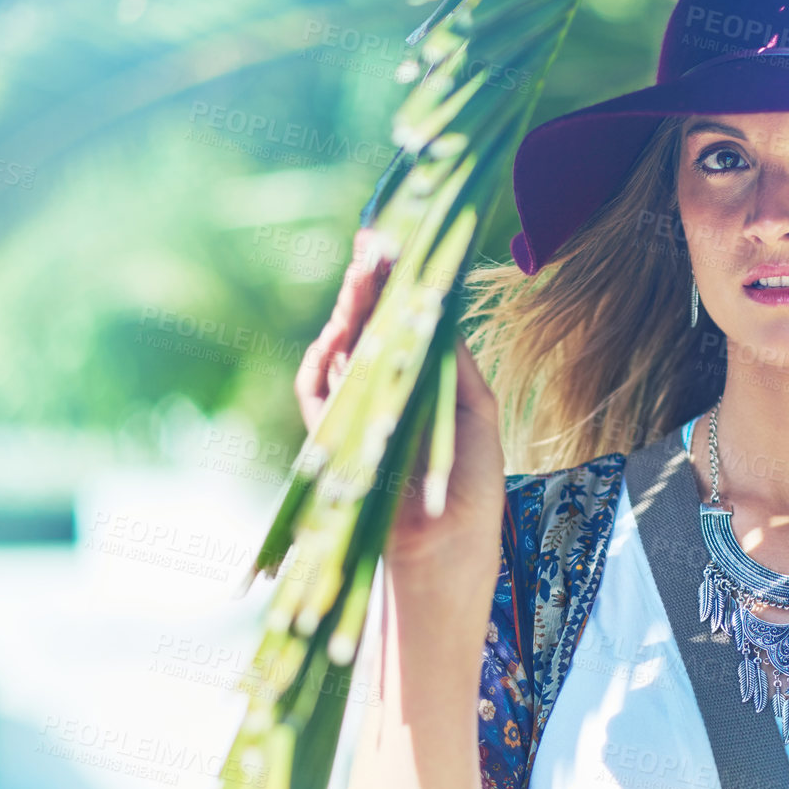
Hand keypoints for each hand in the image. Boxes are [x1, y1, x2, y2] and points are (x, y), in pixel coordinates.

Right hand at [294, 227, 504, 571]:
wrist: (447, 546)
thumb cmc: (469, 483)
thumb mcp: (473, 408)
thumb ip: (452, 359)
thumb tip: (439, 300)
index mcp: (419, 377)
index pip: (402, 319)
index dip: (396, 282)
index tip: (396, 243)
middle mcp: (384, 387)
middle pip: (367, 323)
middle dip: (368, 284)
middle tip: (374, 245)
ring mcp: (355, 410)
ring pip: (341, 347)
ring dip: (349, 309)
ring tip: (362, 274)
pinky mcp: (332, 436)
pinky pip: (315, 389)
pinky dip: (322, 360)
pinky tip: (338, 332)